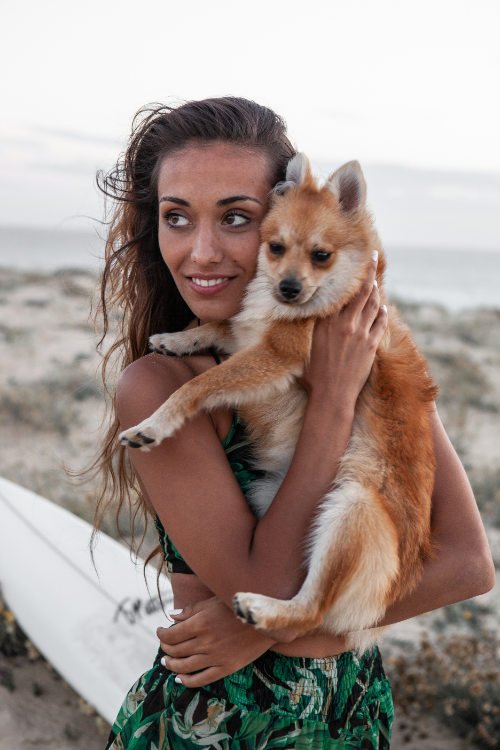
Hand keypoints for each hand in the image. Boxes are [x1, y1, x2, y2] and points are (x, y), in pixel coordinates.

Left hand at [156, 597, 275, 686]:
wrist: (266, 619)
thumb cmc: (238, 605)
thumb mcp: (213, 601)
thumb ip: (191, 610)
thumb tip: (171, 616)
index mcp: (200, 623)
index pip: (171, 634)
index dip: (162, 634)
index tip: (160, 631)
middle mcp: (205, 642)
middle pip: (176, 650)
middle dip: (166, 648)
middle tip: (164, 646)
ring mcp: (215, 657)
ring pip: (185, 666)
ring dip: (172, 665)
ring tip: (167, 661)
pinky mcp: (226, 668)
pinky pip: (202, 679)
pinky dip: (187, 681)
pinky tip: (180, 678)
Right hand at [302, 251, 387, 407]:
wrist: (331, 395)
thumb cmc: (313, 376)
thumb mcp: (305, 347)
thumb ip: (310, 329)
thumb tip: (306, 317)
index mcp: (326, 322)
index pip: (341, 292)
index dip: (349, 275)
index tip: (353, 262)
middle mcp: (345, 324)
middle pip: (362, 291)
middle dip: (370, 271)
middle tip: (375, 256)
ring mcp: (361, 334)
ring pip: (373, 304)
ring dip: (377, 290)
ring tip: (377, 280)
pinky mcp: (371, 345)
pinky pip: (380, 322)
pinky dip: (383, 312)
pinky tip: (384, 306)